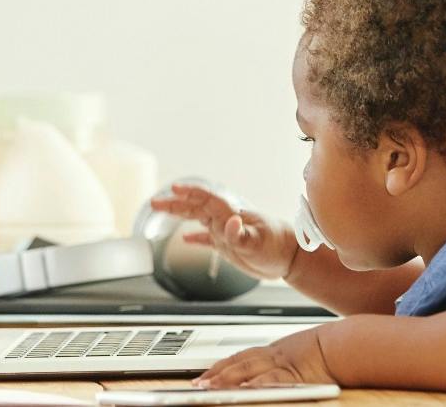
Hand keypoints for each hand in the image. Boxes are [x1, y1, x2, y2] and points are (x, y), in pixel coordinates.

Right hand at [147, 181, 299, 279]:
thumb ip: (242, 234)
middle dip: (176, 203)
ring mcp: (226, 231)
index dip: (190, 192)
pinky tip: (184, 240)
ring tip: (161, 210)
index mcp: (232, 213)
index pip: (206, 199)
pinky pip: (207, 239)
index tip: (174, 188)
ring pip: (198, 218)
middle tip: (155, 202)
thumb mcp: (258, 243)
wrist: (290, 257)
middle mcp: (226, 219)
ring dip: (180, 214)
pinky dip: (195, 238)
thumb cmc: (278, 247)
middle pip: (197, 206)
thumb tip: (230, 222)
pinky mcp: (229, 245)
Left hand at [193, 324, 333, 388]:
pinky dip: (258, 384)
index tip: (207, 374)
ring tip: (210, 387)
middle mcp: (276, 355)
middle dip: (217, 373)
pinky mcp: (294, 375)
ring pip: (249, 369)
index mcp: (277, 350)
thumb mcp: (304, 351)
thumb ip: (288, 360)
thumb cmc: (331, 350)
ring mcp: (284, 365)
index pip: (243, 356)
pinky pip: (273, 379)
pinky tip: (245, 389)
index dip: (223, 365)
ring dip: (228, 378)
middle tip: (199, 384)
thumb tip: (268, 373)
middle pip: (240, 362)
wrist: (348, 344)